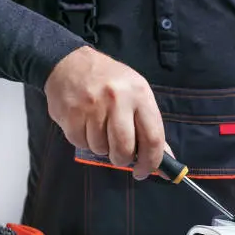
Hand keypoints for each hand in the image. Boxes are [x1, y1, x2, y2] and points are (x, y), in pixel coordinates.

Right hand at [43, 46, 165, 179]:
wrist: (69, 63)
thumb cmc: (110, 83)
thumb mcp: (136, 95)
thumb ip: (150, 127)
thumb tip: (165, 161)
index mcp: (140, 95)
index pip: (153, 138)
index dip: (151, 162)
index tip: (145, 171)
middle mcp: (118, 99)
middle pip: (125, 149)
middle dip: (122, 160)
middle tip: (120, 157)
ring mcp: (92, 106)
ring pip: (101, 149)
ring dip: (101, 147)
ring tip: (99, 129)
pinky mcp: (71, 114)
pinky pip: (81, 144)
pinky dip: (84, 141)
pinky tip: (85, 125)